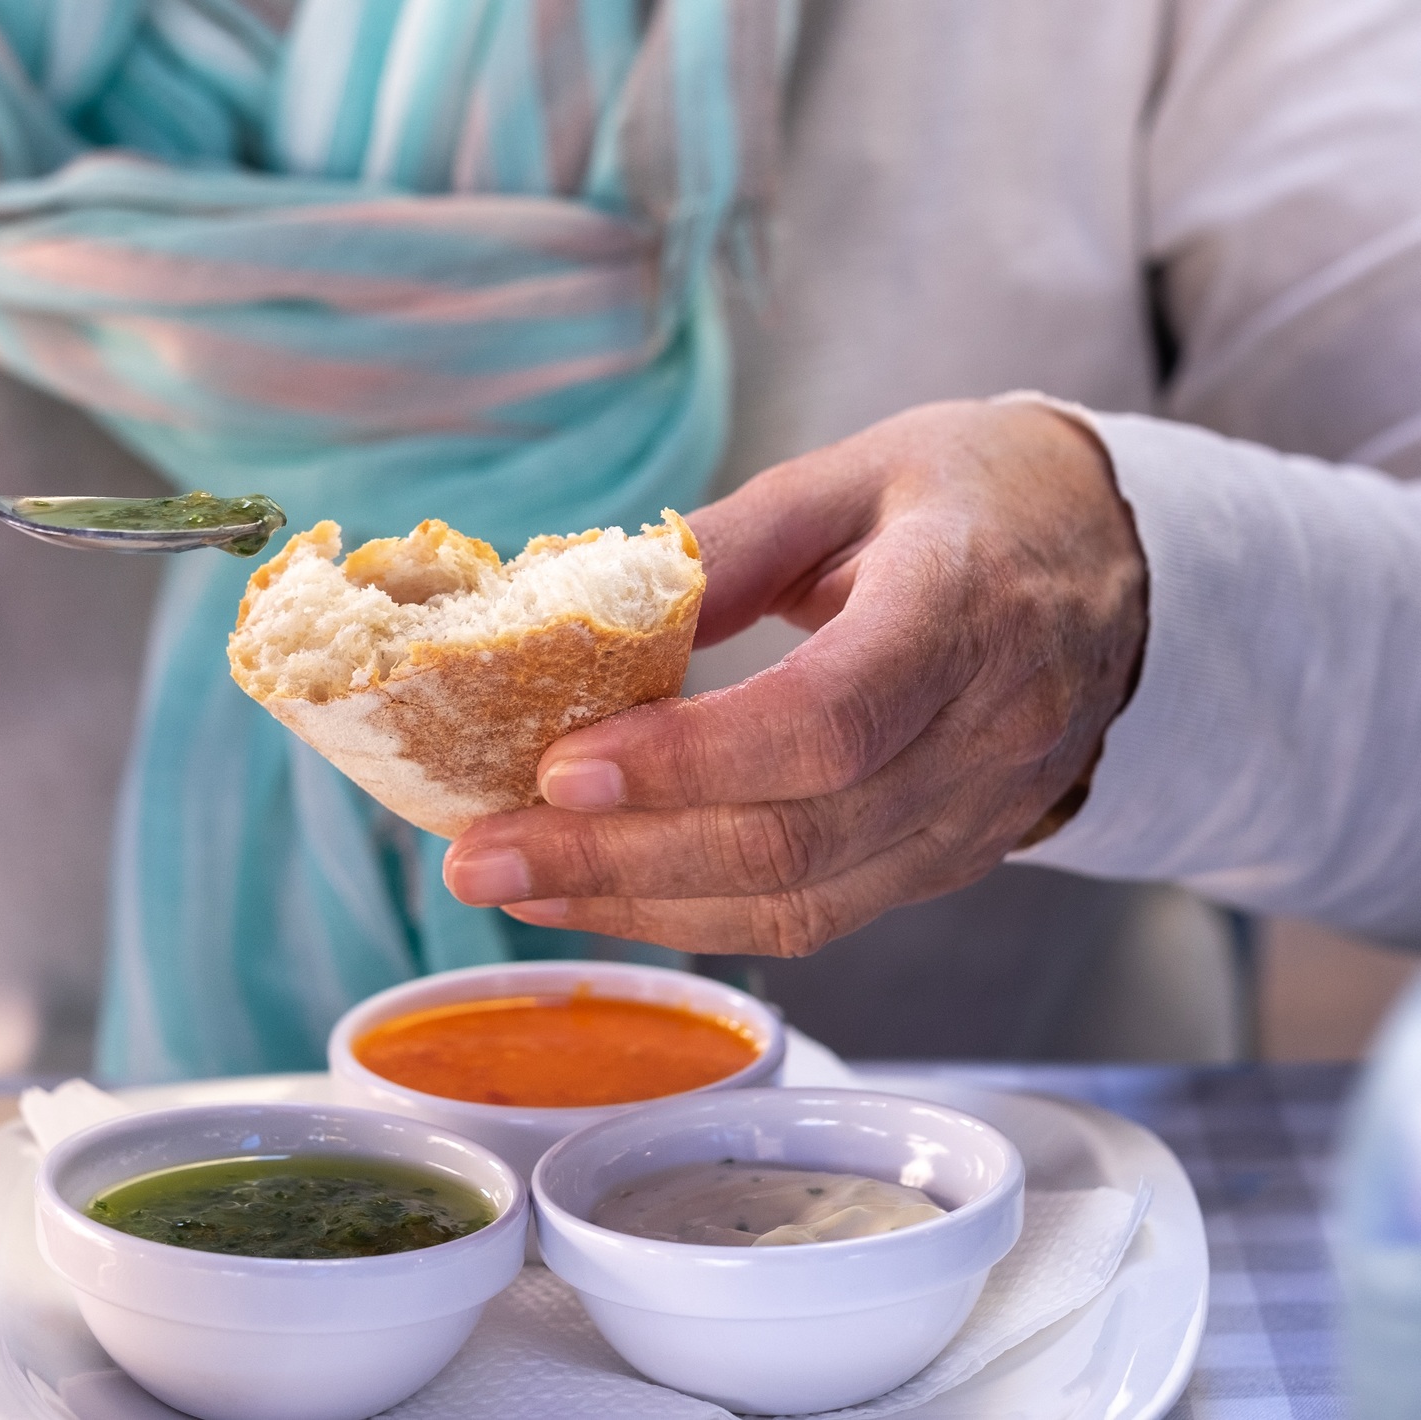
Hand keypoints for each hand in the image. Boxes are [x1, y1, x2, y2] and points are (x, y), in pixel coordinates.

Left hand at [441, 399, 1147, 954]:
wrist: (1123, 565)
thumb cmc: (978, 499)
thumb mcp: (854, 476)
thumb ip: (727, 544)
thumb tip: (583, 607)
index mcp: (966, 611)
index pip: (828, 722)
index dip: (688, 761)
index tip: (559, 767)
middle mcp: (990, 736)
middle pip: (796, 839)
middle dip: (618, 862)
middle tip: (480, 857)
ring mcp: (980, 817)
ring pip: (803, 903)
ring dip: (641, 907)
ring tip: (516, 884)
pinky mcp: (953, 860)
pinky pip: (821, 915)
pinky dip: (699, 914)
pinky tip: (603, 893)